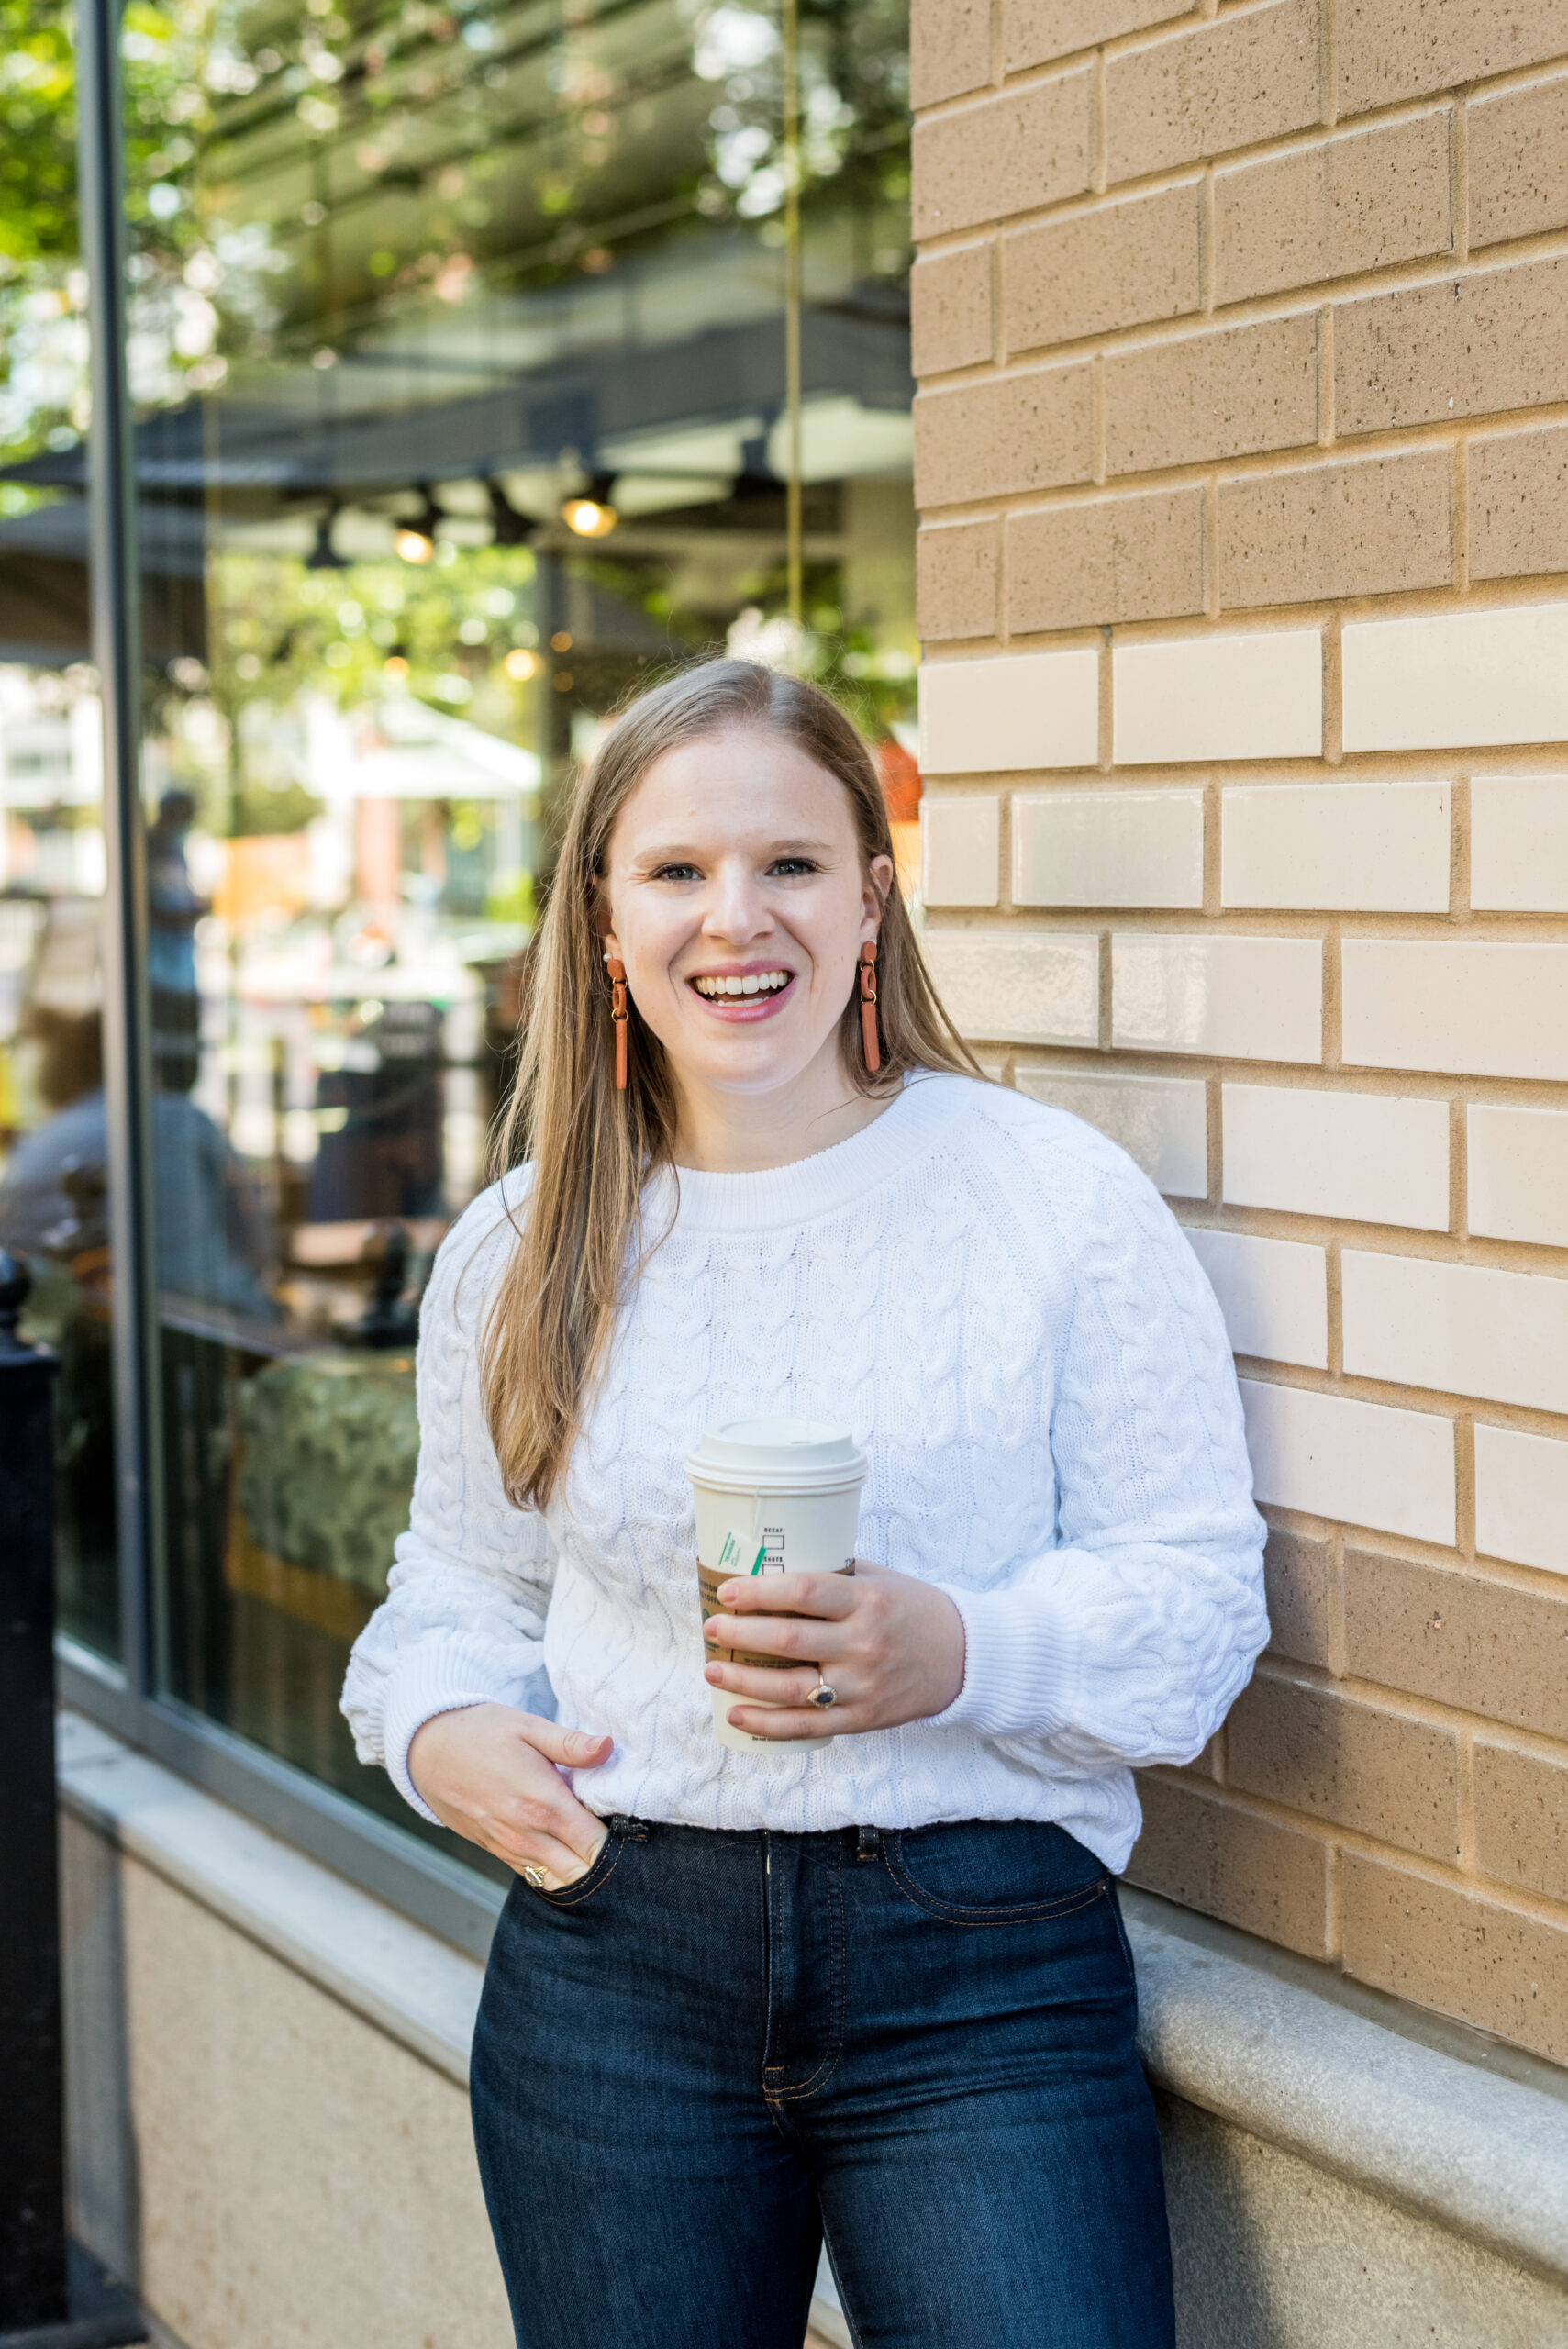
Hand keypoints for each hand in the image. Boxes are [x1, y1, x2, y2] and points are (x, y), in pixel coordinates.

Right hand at [408, 1703, 612, 1885]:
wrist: (425, 1749)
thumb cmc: (480, 1731)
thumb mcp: (527, 1726)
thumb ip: (570, 1744)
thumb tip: (609, 1747)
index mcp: (543, 1804)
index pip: (596, 1846)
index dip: (619, 1844)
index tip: (631, 1830)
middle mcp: (527, 1835)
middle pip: (582, 1873)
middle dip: (605, 1864)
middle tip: (619, 1842)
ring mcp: (509, 1848)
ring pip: (558, 1882)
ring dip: (581, 1872)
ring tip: (595, 1848)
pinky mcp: (495, 1851)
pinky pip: (534, 1876)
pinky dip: (555, 1872)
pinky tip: (567, 1852)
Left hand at [704, 1562, 964, 1740]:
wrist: (965, 1659)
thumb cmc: (915, 1609)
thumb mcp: (881, 1580)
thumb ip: (835, 1575)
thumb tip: (774, 1566)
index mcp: (867, 1601)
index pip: (805, 1591)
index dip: (761, 1591)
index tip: (729, 1590)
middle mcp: (863, 1644)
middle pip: (787, 1639)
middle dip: (740, 1632)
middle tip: (712, 1625)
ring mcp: (861, 1686)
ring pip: (789, 1687)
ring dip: (743, 1678)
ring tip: (712, 1668)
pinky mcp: (861, 1718)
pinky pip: (806, 1725)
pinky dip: (767, 1723)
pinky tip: (737, 1713)